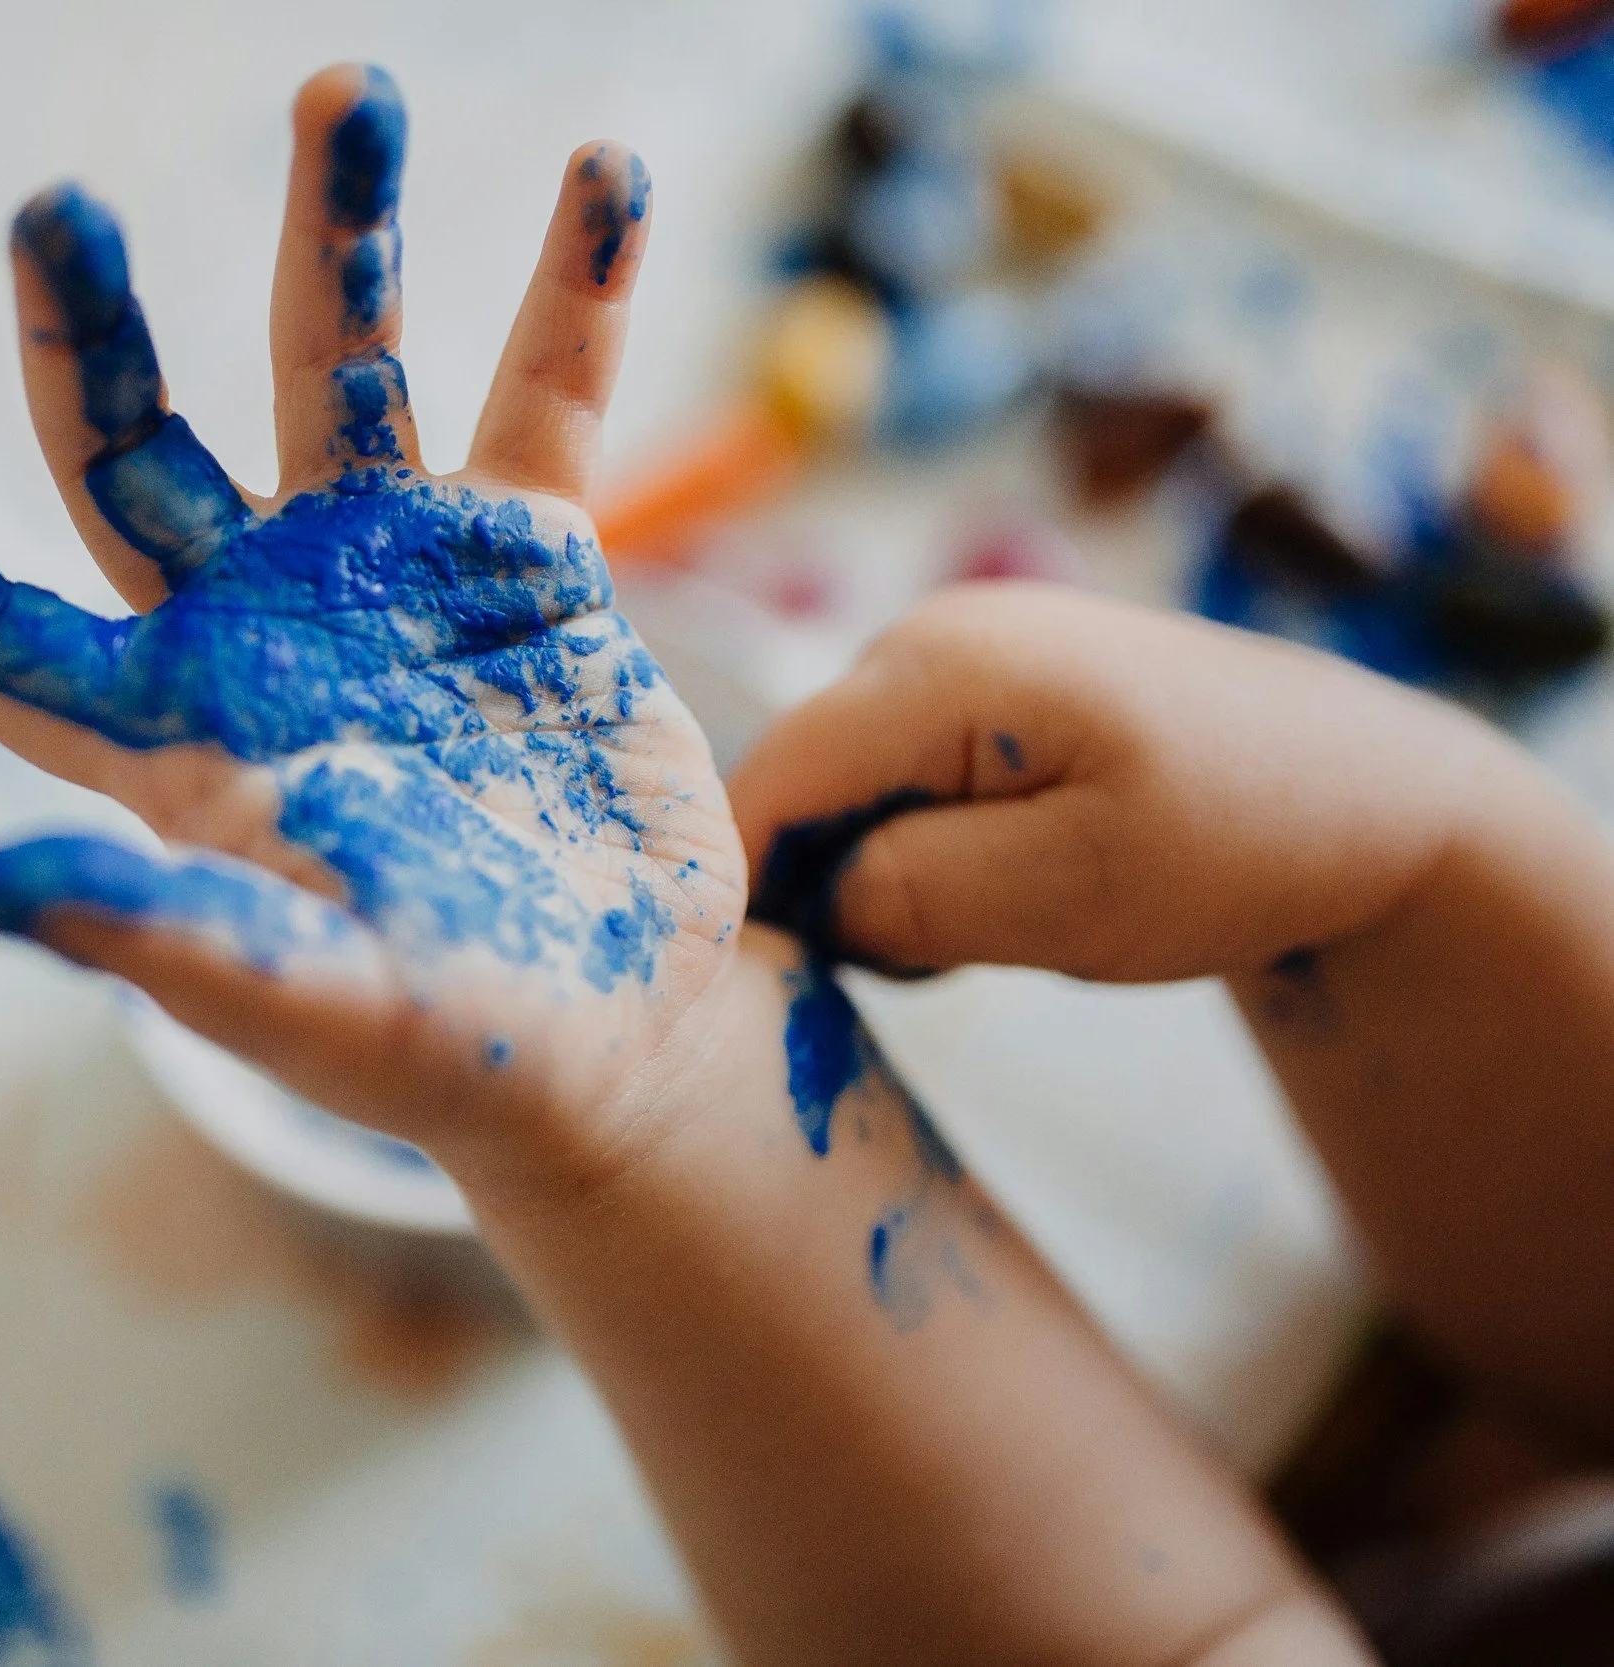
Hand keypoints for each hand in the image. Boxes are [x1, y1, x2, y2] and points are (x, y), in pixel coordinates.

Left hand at [0, 65, 743, 1182]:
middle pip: (136, 446)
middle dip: (95, 329)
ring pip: (337, 368)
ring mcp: (387, 571)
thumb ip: (164, 937)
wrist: (622, 1026)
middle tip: (56, 208)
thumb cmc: (454, 1047)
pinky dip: (572, 294)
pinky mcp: (520, 559)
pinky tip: (608, 175)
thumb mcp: (311, 1001)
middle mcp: (256, 624)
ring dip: (342, 233)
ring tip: (352, 93)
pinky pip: (540, 399)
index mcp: (173, 734)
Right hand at [727, 581, 1509, 982]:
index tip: (785, 985)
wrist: (1371, 796)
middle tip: (934, 964)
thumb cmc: (1237, 845)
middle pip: (797, 785)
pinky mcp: (984, 689)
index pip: (767, 782)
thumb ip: (909, 896)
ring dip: (881, 877)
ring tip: (993, 925)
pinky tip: (1007, 886)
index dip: (746, 890)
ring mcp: (956, 654)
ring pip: (845, 792)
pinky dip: (924, 852)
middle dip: (830, 888)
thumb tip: (806, 901)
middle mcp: (927, 635)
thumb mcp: (1071, 897)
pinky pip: (898, 782)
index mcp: (940, 666)